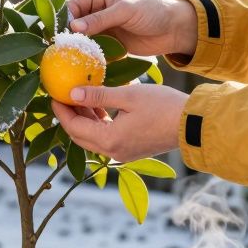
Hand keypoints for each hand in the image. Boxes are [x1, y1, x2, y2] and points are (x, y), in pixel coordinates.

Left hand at [52, 83, 188, 162]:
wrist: (193, 125)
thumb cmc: (163, 107)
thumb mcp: (128, 96)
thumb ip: (98, 95)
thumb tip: (71, 93)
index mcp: (109, 140)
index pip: (74, 127)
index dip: (61, 111)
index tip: (53, 94)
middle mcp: (112, 152)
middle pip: (79, 136)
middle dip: (68, 117)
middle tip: (61, 96)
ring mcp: (123, 153)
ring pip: (93, 138)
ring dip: (84, 120)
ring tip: (78, 97)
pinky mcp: (132, 150)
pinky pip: (106, 138)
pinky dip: (98, 124)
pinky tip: (99, 107)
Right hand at [67, 0, 196, 57]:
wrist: (175, 29)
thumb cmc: (153, 11)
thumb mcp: (126, 11)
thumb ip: (100, 18)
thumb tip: (74, 27)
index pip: (73, 6)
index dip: (64, 20)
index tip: (57, 36)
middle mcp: (97, 11)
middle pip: (74, 24)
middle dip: (67, 37)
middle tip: (59, 53)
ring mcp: (103, 29)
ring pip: (82, 39)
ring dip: (77, 50)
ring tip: (67, 63)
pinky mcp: (110, 45)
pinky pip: (94, 51)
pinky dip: (89, 59)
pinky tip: (82, 68)